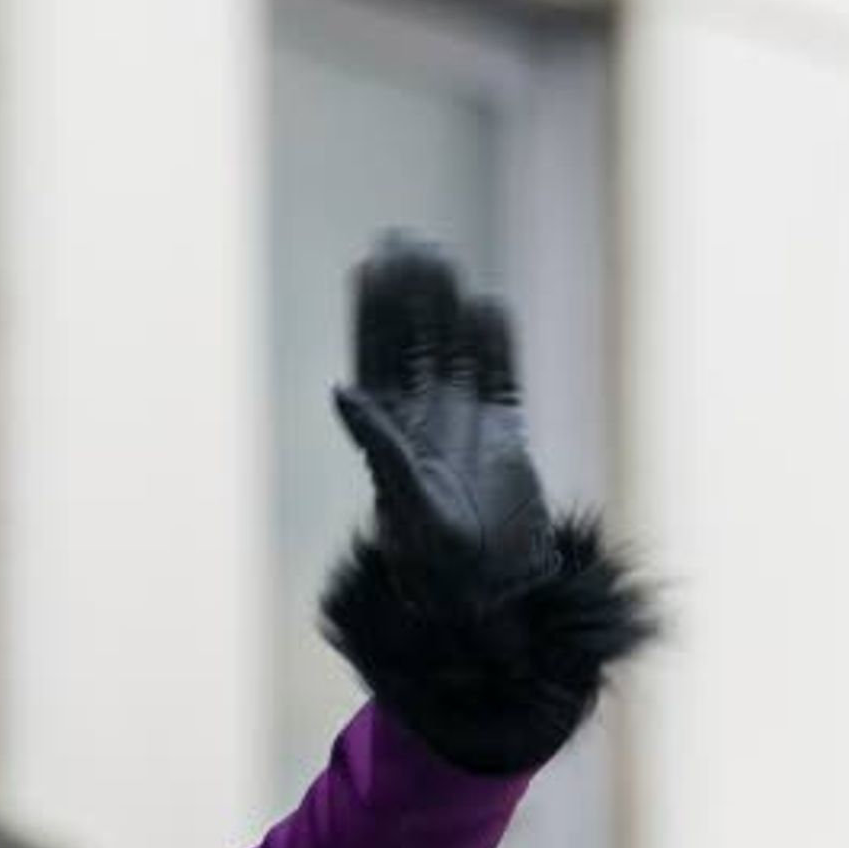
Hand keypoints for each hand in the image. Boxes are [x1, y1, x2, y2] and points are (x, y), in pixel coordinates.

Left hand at [312, 233, 653, 774]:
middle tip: (404, 238)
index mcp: (389, 441)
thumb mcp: (406, 509)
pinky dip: (497, 342)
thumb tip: (342, 392)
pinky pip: (500, 377)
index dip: (374, 313)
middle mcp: (423, 427)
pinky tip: (489, 305)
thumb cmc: (439, 575)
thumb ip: (380, 449)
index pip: (378, 360)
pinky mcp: (506, 437)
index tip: (370, 260)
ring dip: (448, 307)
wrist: (491, 609)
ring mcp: (465, 428)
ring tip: (440, 256)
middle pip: (413, 343)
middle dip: (408, 294)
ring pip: (454, 352)